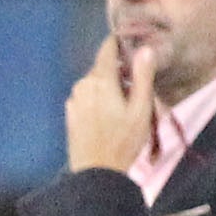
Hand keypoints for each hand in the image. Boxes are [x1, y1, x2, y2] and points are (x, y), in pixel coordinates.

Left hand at [65, 36, 156, 174]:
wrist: (96, 173)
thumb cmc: (123, 141)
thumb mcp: (140, 109)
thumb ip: (143, 77)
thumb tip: (145, 49)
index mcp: (100, 80)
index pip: (107, 49)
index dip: (119, 43)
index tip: (131, 43)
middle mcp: (83, 84)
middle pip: (102, 67)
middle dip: (118, 70)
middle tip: (136, 86)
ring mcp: (74, 99)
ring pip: (93, 82)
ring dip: (108, 86)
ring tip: (123, 104)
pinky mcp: (70, 113)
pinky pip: (86, 96)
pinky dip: (97, 98)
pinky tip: (108, 114)